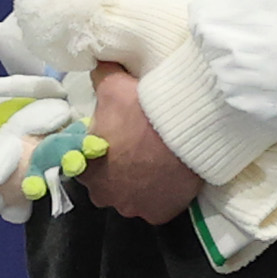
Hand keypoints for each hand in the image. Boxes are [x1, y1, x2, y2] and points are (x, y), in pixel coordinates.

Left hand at [81, 59, 199, 223]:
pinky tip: (169, 177)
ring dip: (140, 183)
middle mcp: (105, 195)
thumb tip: (92, 62)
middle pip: (109, 183)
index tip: (120, 137)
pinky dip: (161, 195)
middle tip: (139, 148)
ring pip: (132, 196)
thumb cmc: (144, 112)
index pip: (87, 162)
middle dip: (120, 169)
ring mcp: (133, 208)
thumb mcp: (114, 87)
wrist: (190, 131)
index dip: (103, 148)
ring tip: (157, 162)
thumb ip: (98, 77)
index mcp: (86, 169)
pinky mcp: (159, 214)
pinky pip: (157, 206)